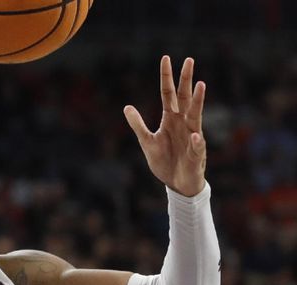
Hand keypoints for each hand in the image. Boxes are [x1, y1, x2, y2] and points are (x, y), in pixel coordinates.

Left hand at [125, 56, 206, 196]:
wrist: (177, 183)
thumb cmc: (164, 161)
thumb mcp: (147, 142)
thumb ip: (138, 125)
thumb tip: (127, 107)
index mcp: (170, 119)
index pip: (168, 94)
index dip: (166, 77)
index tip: (166, 58)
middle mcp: (183, 123)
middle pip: (184, 98)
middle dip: (186, 80)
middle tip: (189, 60)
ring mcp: (192, 136)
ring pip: (196, 115)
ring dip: (198, 101)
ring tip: (200, 85)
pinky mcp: (196, 153)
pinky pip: (197, 146)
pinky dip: (196, 141)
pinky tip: (194, 136)